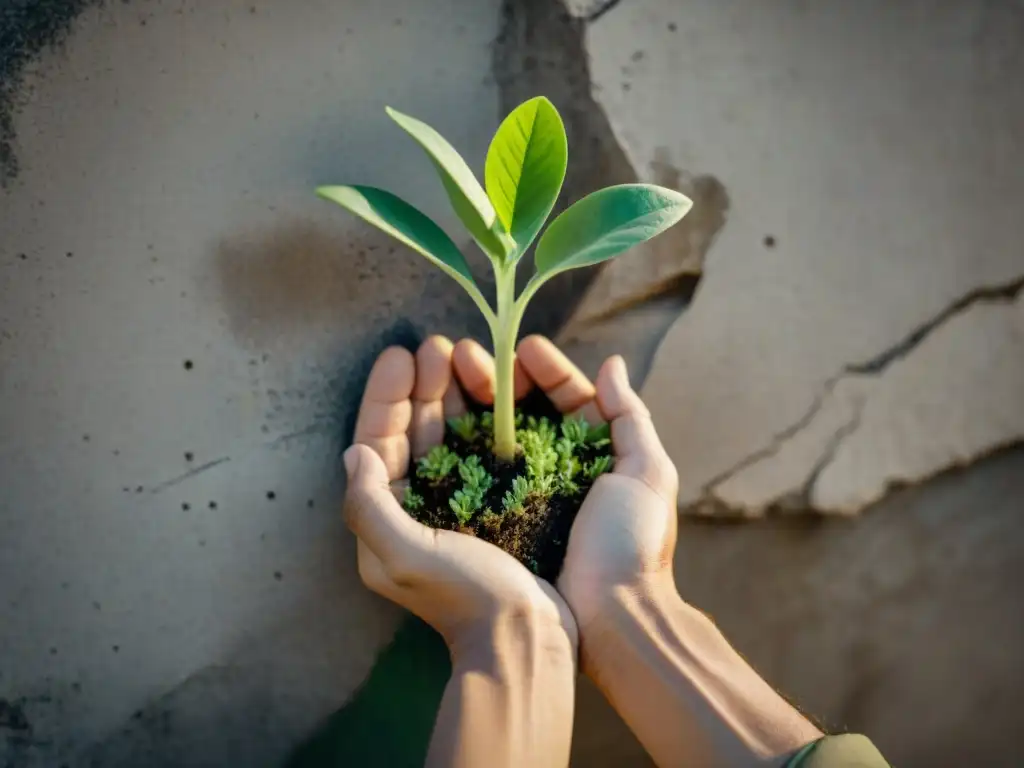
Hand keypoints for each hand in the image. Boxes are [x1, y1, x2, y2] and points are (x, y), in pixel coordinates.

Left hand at [343, 336, 575, 655]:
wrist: (524, 638)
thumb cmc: (465, 598)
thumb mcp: (402, 557)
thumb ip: (368, 505)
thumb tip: (354, 451)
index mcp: (388, 516)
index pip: (376, 440)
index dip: (385, 395)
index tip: (401, 354)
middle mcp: (419, 505)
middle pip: (413, 429)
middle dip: (423, 384)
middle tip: (438, 345)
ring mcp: (458, 503)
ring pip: (449, 432)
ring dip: (455, 392)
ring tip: (469, 357)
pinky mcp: (496, 503)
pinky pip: (485, 447)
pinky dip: (489, 417)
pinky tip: (499, 392)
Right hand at [453, 335, 677, 632]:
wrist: (610, 619)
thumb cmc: (632, 545)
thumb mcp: (647, 475)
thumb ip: (630, 418)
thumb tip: (611, 364)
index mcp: (600, 456)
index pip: (571, 400)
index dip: (548, 370)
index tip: (522, 347)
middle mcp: (561, 472)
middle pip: (527, 413)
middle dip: (499, 379)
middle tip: (468, 355)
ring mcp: (529, 496)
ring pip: (498, 438)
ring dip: (474, 403)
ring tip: (447, 374)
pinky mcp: (502, 521)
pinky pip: (478, 476)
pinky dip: (461, 447)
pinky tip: (441, 424)